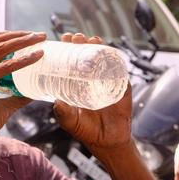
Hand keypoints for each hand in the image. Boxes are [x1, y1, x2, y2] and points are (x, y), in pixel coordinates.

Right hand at [0, 31, 45, 144]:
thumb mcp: (3, 105)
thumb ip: (17, 96)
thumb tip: (34, 91)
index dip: (8, 36)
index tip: (27, 36)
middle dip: (18, 34)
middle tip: (39, 34)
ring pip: (0, 47)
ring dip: (22, 41)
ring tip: (39, 38)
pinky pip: (5, 66)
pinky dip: (23, 60)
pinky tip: (37, 57)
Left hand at [54, 33, 132, 151]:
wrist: (108, 142)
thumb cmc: (86, 130)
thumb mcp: (70, 121)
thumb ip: (63, 113)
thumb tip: (56, 101)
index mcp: (78, 84)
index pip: (72, 62)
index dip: (68, 50)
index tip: (62, 39)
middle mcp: (92, 80)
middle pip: (87, 56)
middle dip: (82, 43)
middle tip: (75, 37)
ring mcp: (108, 82)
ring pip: (104, 59)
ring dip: (98, 47)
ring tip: (91, 40)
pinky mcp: (122, 88)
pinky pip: (120, 72)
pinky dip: (117, 61)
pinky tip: (111, 53)